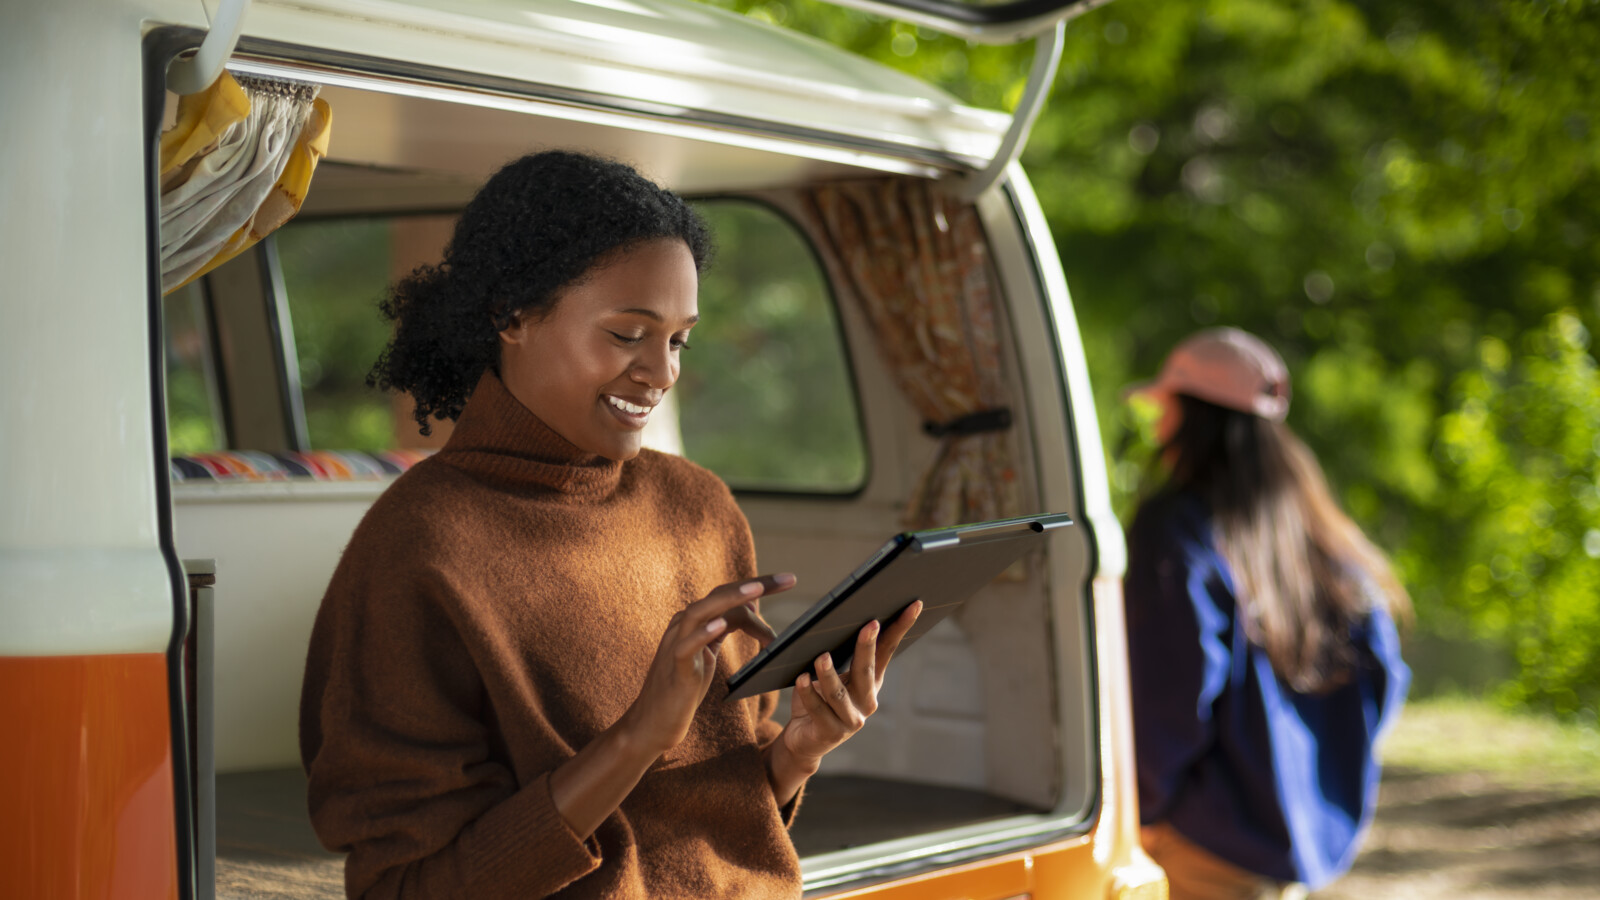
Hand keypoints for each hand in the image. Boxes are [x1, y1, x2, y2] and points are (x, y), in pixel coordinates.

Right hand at [621, 574, 792, 756]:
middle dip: (755, 585)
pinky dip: (703, 633)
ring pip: (702, 611)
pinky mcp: (675, 668)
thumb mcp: (708, 654)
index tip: (788, 580)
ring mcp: (676, 644)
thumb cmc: (683, 688)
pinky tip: (721, 625)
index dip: (759, 586)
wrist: (652, 723)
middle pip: (720, 594)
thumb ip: (724, 629)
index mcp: (695, 621)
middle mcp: (683, 625)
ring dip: (731, 599)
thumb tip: (752, 607)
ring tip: (758, 591)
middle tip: (789, 579)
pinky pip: (687, 646)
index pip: (728, 594)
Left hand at [778, 600, 921, 766]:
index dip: (900, 628)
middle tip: (870, 624)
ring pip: (839, 694)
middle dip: (868, 646)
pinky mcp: (830, 733)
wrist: (804, 739)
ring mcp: (851, 719)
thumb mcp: (832, 674)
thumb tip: (833, 619)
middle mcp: (867, 700)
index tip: (913, 605)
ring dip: (830, 674)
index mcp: (871, 682)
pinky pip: (818, 710)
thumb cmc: (818, 698)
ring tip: (821, 657)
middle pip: (867, 670)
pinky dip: (808, 694)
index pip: (888, 650)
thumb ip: (837, 653)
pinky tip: (801, 679)